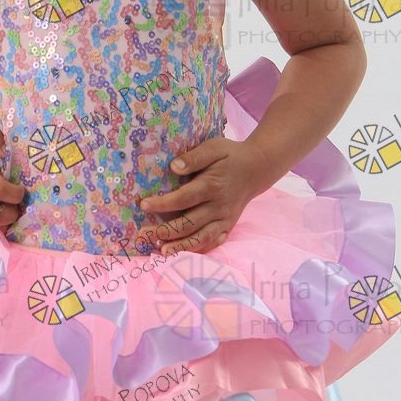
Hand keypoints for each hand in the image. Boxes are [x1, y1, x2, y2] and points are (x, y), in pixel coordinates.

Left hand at [135, 135, 272, 255]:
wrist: (257, 169)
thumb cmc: (230, 156)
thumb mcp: (214, 147)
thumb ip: (195, 157)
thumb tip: (174, 166)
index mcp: (212, 186)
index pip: (184, 198)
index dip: (163, 204)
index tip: (144, 205)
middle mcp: (218, 207)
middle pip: (189, 223)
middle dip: (165, 230)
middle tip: (144, 233)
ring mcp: (224, 219)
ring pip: (200, 238)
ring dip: (180, 246)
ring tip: (160, 249)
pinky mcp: (228, 227)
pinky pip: (212, 242)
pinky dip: (197, 250)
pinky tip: (181, 252)